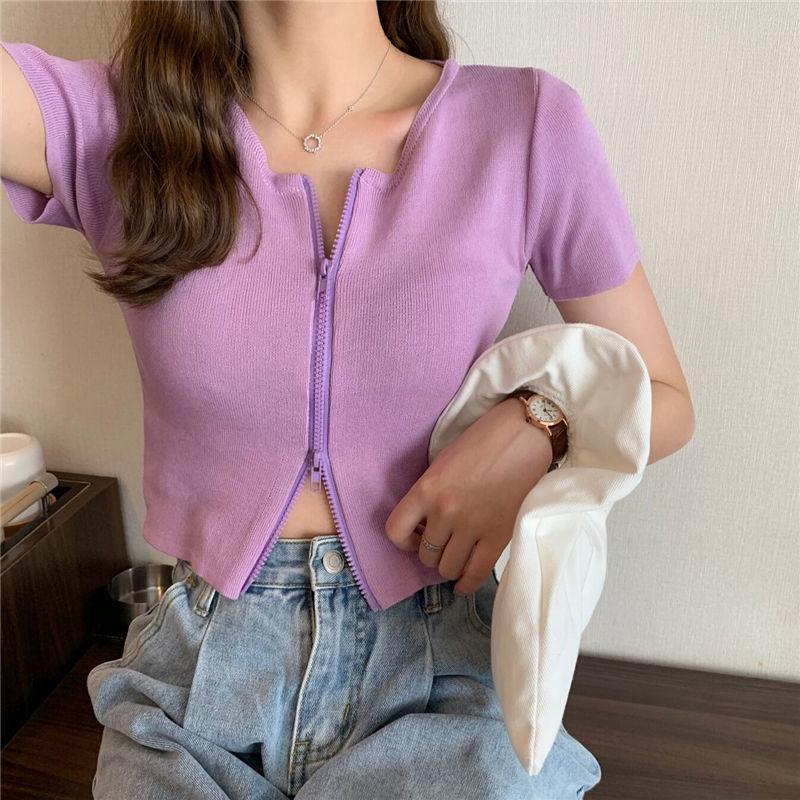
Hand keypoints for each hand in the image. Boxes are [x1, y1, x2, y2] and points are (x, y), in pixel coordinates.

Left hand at [384, 396, 552, 595]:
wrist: (524, 436)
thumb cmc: (482, 442)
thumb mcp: (442, 462)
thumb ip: (429, 494)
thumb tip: (423, 526)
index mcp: (427, 488)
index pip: (395, 531)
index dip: (402, 540)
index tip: (415, 538)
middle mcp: (445, 511)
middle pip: (425, 554)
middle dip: (431, 552)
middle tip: (443, 544)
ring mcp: (472, 526)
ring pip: (447, 568)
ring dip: (449, 566)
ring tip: (456, 557)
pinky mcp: (498, 537)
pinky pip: (474, 574)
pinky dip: (465, 584)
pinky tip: (463, 583)